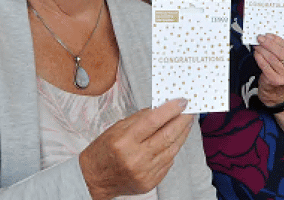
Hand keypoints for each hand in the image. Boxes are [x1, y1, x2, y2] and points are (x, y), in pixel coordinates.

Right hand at [79, 98, 193, 199]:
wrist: (93, 179)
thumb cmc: (104, 151)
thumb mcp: (116, 129)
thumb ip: (140, 118)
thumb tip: (163, 107)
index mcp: (124, 142)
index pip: (153, 121)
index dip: (171, 109)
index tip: (182, 102)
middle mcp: (135, 158)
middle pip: (167, 135)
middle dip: (182, 120)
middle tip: (190, 111)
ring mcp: (144, 172)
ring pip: (172, 149)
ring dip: (182, 134)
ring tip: (186, 123)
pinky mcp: (150, 182)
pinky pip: (168, 162)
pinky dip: (173, 149)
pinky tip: (175, 140)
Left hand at [254, 33, 283, 105]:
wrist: (279, 91)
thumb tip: (271, 37)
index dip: (279, 40)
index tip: (270, 35)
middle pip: (282, 53)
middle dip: (270, 44)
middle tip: (261, 37)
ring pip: (272, 58)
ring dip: (263, 49)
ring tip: (258, 44)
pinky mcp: (275, 80)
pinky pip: (265, 66)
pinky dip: (260, 58)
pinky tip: (257, 53)